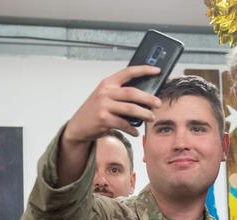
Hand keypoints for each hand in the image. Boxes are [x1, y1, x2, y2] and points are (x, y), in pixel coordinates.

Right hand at [56, 65, 161, 184]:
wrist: (78, 125)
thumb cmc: (95, 110)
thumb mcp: (105, 96)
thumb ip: (120, 93)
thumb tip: (145, 97)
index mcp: (108, 83)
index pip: (128, 72)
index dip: (144, 70)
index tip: (157, 70)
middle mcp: (105, 92)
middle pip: (132, 93)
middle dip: (148, 98)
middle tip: (158, 103)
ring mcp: (103, 106)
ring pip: (130, 109)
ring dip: (144, 114)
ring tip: (151, 117)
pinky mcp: (103, 119)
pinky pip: (123, 124)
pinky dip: (132, 129)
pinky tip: (135, 131)